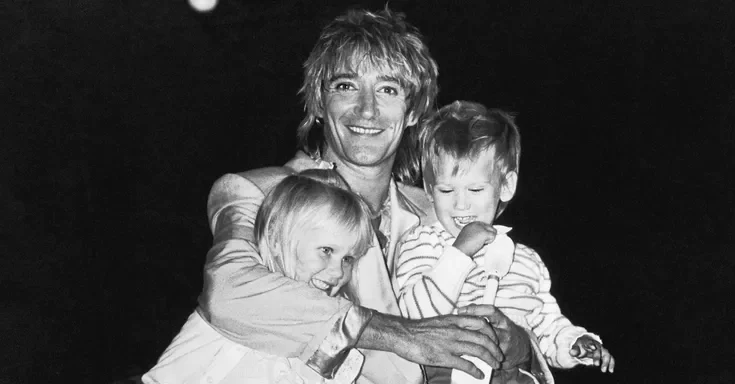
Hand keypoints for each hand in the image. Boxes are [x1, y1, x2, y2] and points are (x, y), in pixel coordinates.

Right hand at [359, 312, 504, 379]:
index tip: (495, 340)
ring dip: (490, 360)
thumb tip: (463, 332)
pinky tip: (479, 374)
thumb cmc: (418, 330)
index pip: (481, 323)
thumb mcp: (439, 321)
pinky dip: (476, 370)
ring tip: (494, 365)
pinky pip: (466, 364)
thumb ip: (453, 326)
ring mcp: (450, 344)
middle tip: (498, 356)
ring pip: (479, 351)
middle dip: (495, 349)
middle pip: (484, 338)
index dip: (492, 332)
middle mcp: (455, 330)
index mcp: (454, 320)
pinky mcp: (444, 357)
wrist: (402, 335)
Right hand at [454, 221, 496, 256]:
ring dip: (489, 239)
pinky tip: (481, 244)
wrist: (460, 250)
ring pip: (493, 231)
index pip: (484, 225)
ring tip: (480, 243)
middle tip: (482, 242)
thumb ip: (475, 234)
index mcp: (471, 224)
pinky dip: (489, 242)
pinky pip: (493, 237)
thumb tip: (484, 237)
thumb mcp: (467, 237)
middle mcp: (476, 224)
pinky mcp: (485, 233)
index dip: (486, 232)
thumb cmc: (462, 247)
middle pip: (490, 227)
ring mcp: (481, 227)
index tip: (483, 239)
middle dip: (489, 235)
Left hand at [457, 304, 531, 369]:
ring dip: (469, 339)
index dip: (475, 309)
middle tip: (455, 326)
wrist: (522, 350)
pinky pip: (484, 354)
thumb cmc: (506, 332)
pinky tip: (463, 349)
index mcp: (503, 321)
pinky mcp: (499, 357)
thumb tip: (468, 307)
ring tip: (458, 337)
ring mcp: (502, 346)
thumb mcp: (498, 321)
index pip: (490, 311)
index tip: (461, 310)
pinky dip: (473, 351)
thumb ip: (484, 314)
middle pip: (485, 327)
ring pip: (483, 342)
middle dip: (468, 326)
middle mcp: (504, 332)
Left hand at [570, 335, 614, 372]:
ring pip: (606, 354)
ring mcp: (602, 350)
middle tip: (596, 365)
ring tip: (604, 370)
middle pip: (599, 349)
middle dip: (597, 357)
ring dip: (606, 362)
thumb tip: (572, 352)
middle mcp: (597, 345)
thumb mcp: (576, 347)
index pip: (590, 342)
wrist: (585, 344)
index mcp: (589, 342)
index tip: (593, 348)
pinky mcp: (605, 354)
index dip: (591, 345)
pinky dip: (611, 363)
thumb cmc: (580, 346)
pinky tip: (611, 370)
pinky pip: (610, 358)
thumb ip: (574, 350)